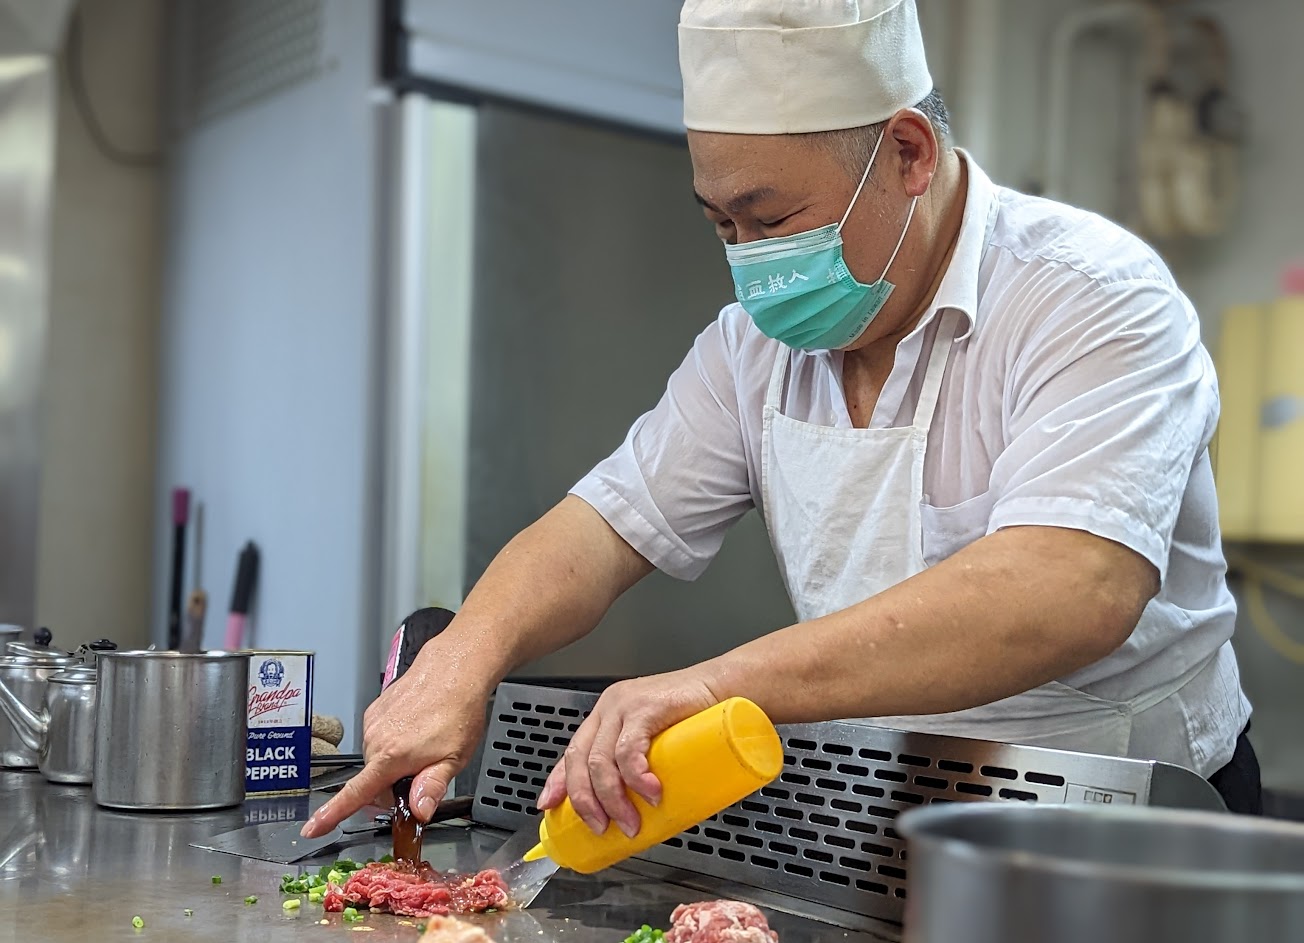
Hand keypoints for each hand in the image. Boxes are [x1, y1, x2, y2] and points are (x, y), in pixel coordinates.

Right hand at [301, 647, 489, 837]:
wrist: (453, 669)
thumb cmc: (457, 710)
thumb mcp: (455, 758)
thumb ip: (432, 787)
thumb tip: (418, 811)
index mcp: (391, 756)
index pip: (355, 794)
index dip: (331, 814)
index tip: (311, 828)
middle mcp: (375, 739)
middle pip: (373, 782)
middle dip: (393, 786)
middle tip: (424, 772)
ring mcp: (373, 723)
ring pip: (376, 761)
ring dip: (394, 763)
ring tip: (424, 744)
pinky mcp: (374, 711)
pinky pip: (379, 740)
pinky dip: (393, 743)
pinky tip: (415, 731)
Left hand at [536, 669, 719, 838]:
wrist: (732, 686)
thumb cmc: (701, 717)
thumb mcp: (662, 744)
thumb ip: (647, 767)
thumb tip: (642, 814)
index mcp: (607, 716)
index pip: (572, 752)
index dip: (557, 782)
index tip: (549, 807)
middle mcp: (610, 708)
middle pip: (581, 761)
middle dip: (586, 803)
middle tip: (602, 829)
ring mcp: (627, 705)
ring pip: (601, 761)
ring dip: (613, 800)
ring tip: (632, 822)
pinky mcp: (648, 706)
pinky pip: (629, 749)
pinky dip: (635, 778)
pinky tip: (648, 793)